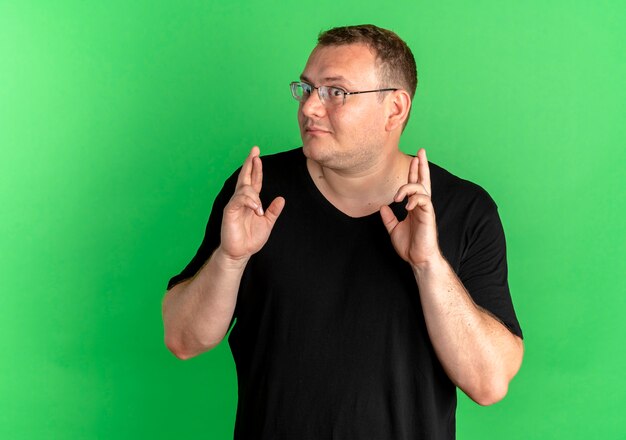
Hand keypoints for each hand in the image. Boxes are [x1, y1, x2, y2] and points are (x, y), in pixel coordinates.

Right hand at [220, 146, 284, 261]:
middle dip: (250, 163)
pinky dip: (249, 201)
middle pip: (245, 177)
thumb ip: (273, 211)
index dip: (256, 168)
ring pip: (244, 188)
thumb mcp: (267, 223)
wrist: (240, 253)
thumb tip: (281, 198)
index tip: (258, 155)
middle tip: (254, 150)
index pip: (254, 180)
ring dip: (254, 195)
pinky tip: (255, 208)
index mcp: (251, 201)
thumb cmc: (251, 239)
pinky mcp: (229, 211)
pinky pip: (239, 199)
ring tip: (259, 210)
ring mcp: (235, 204)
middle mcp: (242, 200)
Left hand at [380, 148, 440, 269]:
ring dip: (408, 187)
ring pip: (421, 188)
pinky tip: (406, 206)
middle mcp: (421, 206)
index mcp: (414, 207)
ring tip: (397, 197)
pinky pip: (423, 200)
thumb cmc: (409, 246)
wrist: (418, 259)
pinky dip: (414, 199)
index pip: (415, 185)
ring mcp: (425, 210)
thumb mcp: (394, 229)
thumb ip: (389, 218)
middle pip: (423, 180)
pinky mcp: (428, 215)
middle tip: (421, 151)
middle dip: (422, 165)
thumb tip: (383, 207)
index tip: (414, 158)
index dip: (414, 171)